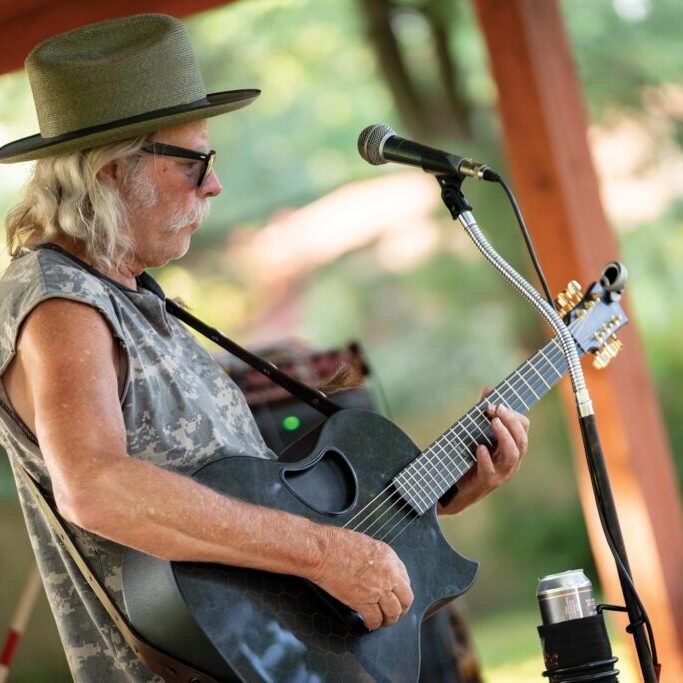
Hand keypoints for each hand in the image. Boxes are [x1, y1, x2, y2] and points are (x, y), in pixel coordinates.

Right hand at [310, 526, 413, 629]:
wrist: (322, 550)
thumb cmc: (336, 543)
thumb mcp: (365, 543)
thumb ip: (377, 558)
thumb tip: (377, 569)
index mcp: (389, 557)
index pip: (405, 579)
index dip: (401, 591)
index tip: (396, 595)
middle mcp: (388, 574)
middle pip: (406, 599)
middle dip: (402, 609)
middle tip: (395, 613)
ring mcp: (377, 589)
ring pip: (393, 612)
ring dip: (389, 620)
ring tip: (383, 621)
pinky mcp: (363, 602)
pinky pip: (374, 619)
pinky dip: (372, 624)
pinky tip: (368, 623)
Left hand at [440, 387, 529, 513]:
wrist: (455, 488)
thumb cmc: (470, 458)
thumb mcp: (476, 433)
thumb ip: (483, 413)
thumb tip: (488, 389)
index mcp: (511, 447)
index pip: (524, 428)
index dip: (513, 414)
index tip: (497, 403)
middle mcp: (511, 461)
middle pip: (522, 440)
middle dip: (511, 422)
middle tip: (497, 409)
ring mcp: (501, 473)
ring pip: (513, 455)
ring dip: (505, 437)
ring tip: (493, 422)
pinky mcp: (487, 482)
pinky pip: (491, 471)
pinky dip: (487, 459)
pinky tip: (480, 448)